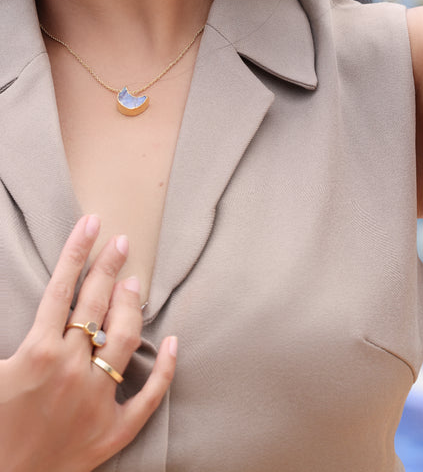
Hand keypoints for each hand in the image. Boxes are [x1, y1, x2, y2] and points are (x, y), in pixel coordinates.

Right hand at [0, 215, 176, 471]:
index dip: (77, 252)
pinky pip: (147, 397)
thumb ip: (5, 333)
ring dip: (130, 306)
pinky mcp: (112, 431)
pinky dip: (163, 369)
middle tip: (122, 242)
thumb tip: (33, 310)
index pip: (61, 289)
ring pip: (123, 340)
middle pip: (95, 305)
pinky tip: (172, 342)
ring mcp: (95, 400)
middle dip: (108, 268)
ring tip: (134, 283)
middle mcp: (71, 370)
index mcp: (36, 354)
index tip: (91, 224)